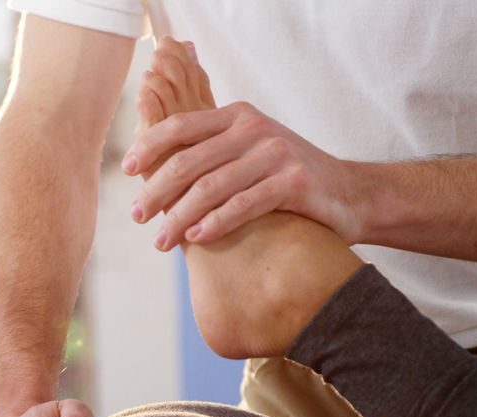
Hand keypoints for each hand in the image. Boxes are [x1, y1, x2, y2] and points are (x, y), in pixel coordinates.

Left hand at [125, 40, 362, 250]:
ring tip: (160, 240)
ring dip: (179, 217)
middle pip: (189, 160)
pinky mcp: (293, 182)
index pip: (181, 126)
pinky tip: (197, 238)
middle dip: (156, 190)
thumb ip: (212, 155)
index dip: (149, 146)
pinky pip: (242, 204)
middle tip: (136, 215)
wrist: (351, 194)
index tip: (126, 171)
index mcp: (238, 116)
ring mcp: (275, 153)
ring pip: (210, 187)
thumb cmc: (287, 179)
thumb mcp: (249, 154)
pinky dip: (216, 223)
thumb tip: (153, 175)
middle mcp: (254, 129)